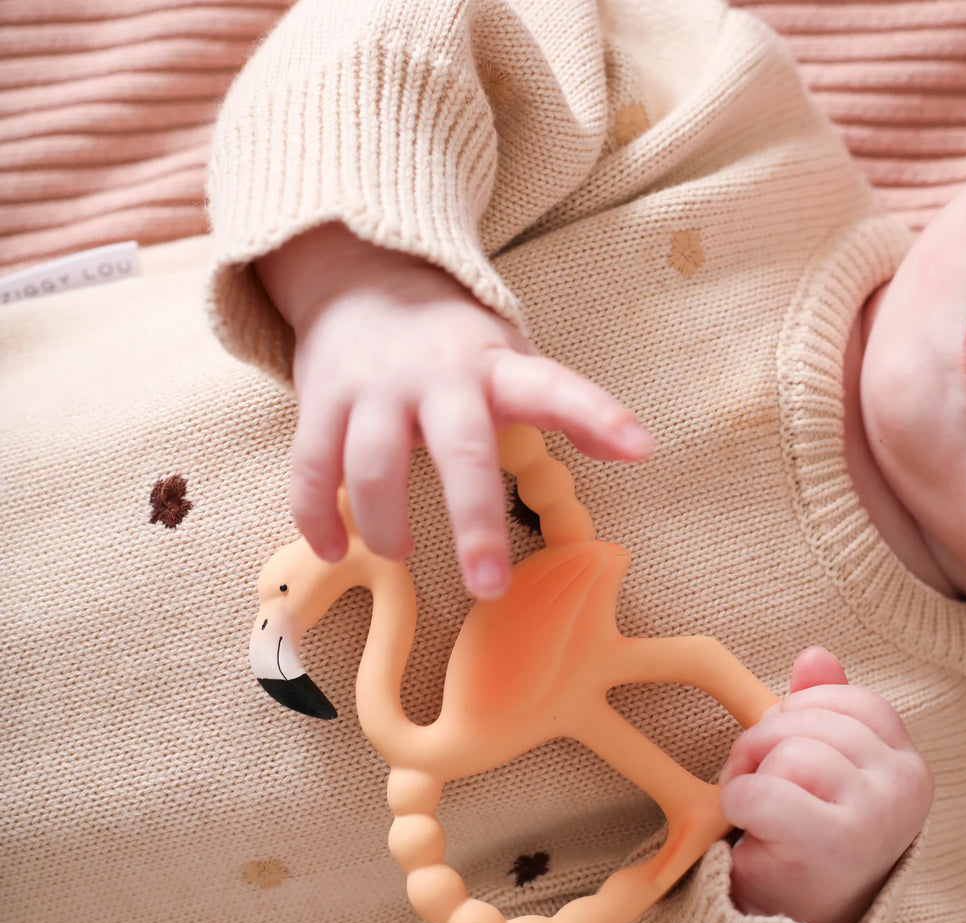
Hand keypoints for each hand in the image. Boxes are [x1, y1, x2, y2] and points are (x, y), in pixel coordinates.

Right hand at [257, 223, 653, 599]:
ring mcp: (374, 387)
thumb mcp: (512, 360)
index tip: (641, 448)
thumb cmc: (453, 343)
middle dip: (476, 522)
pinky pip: (312, 468)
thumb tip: (639, 451)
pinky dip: (317, 516)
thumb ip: (564, 405)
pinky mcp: (321, 400)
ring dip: (385, 524)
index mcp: (494, 367)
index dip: (597, 417)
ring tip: (401, 553)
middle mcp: (436, 376)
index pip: (553, 389)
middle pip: (460, 451)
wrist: (361, 280)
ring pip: (372, 466)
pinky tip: (333, 550)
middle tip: (488, 586)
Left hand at [718, 647, 933, 922]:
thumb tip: (817, 654)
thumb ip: (824, 709)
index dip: (799, 712)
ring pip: (787, 751)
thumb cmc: (805, 832)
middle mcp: (903, 785)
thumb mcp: (824, 765)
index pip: (848, 698)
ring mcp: (875, 815)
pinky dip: (737, 801)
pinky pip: (761, 790)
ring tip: (755, 808)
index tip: (786, 750)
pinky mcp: (833, 844)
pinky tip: (746, 825)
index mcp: (905, 761)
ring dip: (749, 773)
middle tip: (758, 780)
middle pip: (807, 718)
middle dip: (763, 742)